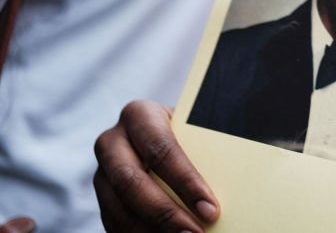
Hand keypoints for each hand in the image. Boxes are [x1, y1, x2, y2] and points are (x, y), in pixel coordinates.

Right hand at [93, 101, 219, 232]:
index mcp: (139, 115)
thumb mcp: (194, 130)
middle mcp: (112, 142)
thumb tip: (234, 182)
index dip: (185, 182)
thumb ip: (206, 149)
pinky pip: (115, 224)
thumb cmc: (186, 132)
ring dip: (152, 231)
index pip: (161, 149)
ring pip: (120, 210)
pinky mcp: (101, 199)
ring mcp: (102, 173)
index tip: (210, 208)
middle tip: (196, 232)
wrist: (157, 133)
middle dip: (166, 213)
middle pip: (132, 182)